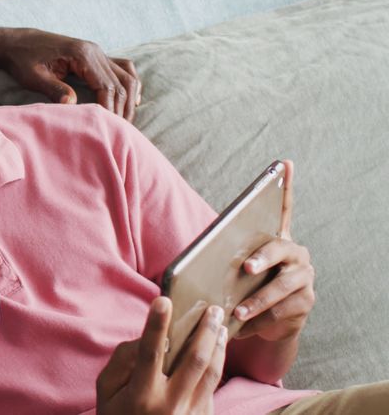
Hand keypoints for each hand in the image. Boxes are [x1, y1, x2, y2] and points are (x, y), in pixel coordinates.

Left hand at [0, 27, 140, 120]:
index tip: (110, 128)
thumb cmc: (23, 60)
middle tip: (122, 131)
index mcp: (81, 55)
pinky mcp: (96, 55)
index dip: (110, 109)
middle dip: (123, 109)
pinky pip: (123, 68)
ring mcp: (97, 52)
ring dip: (130, 99)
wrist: (18, 43)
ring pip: (126, 76)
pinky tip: (133, 100)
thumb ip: (54, 89)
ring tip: (126, 122)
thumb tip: (72, 104)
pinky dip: (130, 83)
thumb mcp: (34, 77)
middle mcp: (95, 51)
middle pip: (121, 84)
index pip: (106, 86)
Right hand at [97, 298, 226, 414]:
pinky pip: (212, 387)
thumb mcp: (106, 392)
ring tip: (220, 326)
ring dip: (218, 346)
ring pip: (212, 372)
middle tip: (213, 309)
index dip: (156, 326)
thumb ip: (121, 363)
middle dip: (205, 330)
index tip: (163, 300)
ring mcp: (190, 413)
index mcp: (142, 395)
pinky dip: (217, 365)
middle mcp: (170, 404)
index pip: (150, 353)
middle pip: (195, 360)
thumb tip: (142, 338)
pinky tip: (218, 350)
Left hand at [233, 160, 315, 341]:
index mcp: (277, 240)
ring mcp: (305, 278)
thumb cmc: (245, 289)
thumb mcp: (233, 273)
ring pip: (283, 286)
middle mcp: (296, 254)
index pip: (283, 209)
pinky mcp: (306, 303)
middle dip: (263, 259)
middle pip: (281, 250)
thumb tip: (184, 263)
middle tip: (246, 268)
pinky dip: (261, 320)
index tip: (283, 163)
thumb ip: (221, 260)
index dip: (284, 186)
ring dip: (258, 300)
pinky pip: (284, 311)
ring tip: (238, 311)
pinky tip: (243, 326)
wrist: (267, 324)